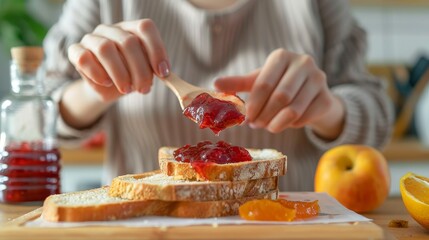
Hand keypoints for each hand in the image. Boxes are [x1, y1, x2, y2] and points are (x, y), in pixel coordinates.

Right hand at [68, 19, 169, 101]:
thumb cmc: (130, 77)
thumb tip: (165, 74)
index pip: (145, 28)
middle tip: (144, 89)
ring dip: (120, 74)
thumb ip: (155, 71)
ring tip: (127, 89)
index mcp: (131, 29)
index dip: (157, 50)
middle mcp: (112, 30)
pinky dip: (98, 73)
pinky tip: (107, 83)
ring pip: (105, 49)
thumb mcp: (145, 73)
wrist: (106, 89)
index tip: (163, 73)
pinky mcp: (76, 51)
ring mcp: (92, 38)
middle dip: (140, 70)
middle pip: (128, 42)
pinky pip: (85, 58)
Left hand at [215, 49, 344, 139]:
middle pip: (280, 97)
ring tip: (268, 127)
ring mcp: (319, 79)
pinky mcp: (327, 98)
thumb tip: (214, 84)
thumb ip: (237, 84)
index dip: (253, 104)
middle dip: (264, 116)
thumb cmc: (279, 85)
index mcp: (282, 56)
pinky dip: (292, 125)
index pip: (263, 83)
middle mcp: (303, 63)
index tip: (246, 118)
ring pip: (294, 110)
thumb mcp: (258, 82)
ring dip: (276, 124)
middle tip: (255, 125)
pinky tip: (286, 123)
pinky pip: (306, 118)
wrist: (311, 95)